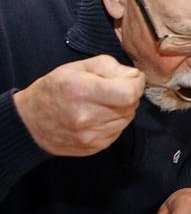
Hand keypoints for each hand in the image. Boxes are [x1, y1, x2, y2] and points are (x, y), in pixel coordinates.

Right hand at [13, 55, 144, 156]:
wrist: (30, 122)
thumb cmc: (55, 89)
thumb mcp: (77, 67)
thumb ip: (109, 66)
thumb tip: (134, 76)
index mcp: (82, 91)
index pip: (129, 92)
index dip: (137, 83)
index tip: (133, 78)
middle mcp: (87, 116)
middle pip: (130, 105)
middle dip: (129, 94)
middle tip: (114, 89)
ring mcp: (90, 135)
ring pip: (127, 119)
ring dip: (123, 109)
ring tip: (103, 103)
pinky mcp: (94, 147)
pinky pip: (118, 131)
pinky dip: (115, 122)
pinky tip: (99, 116)